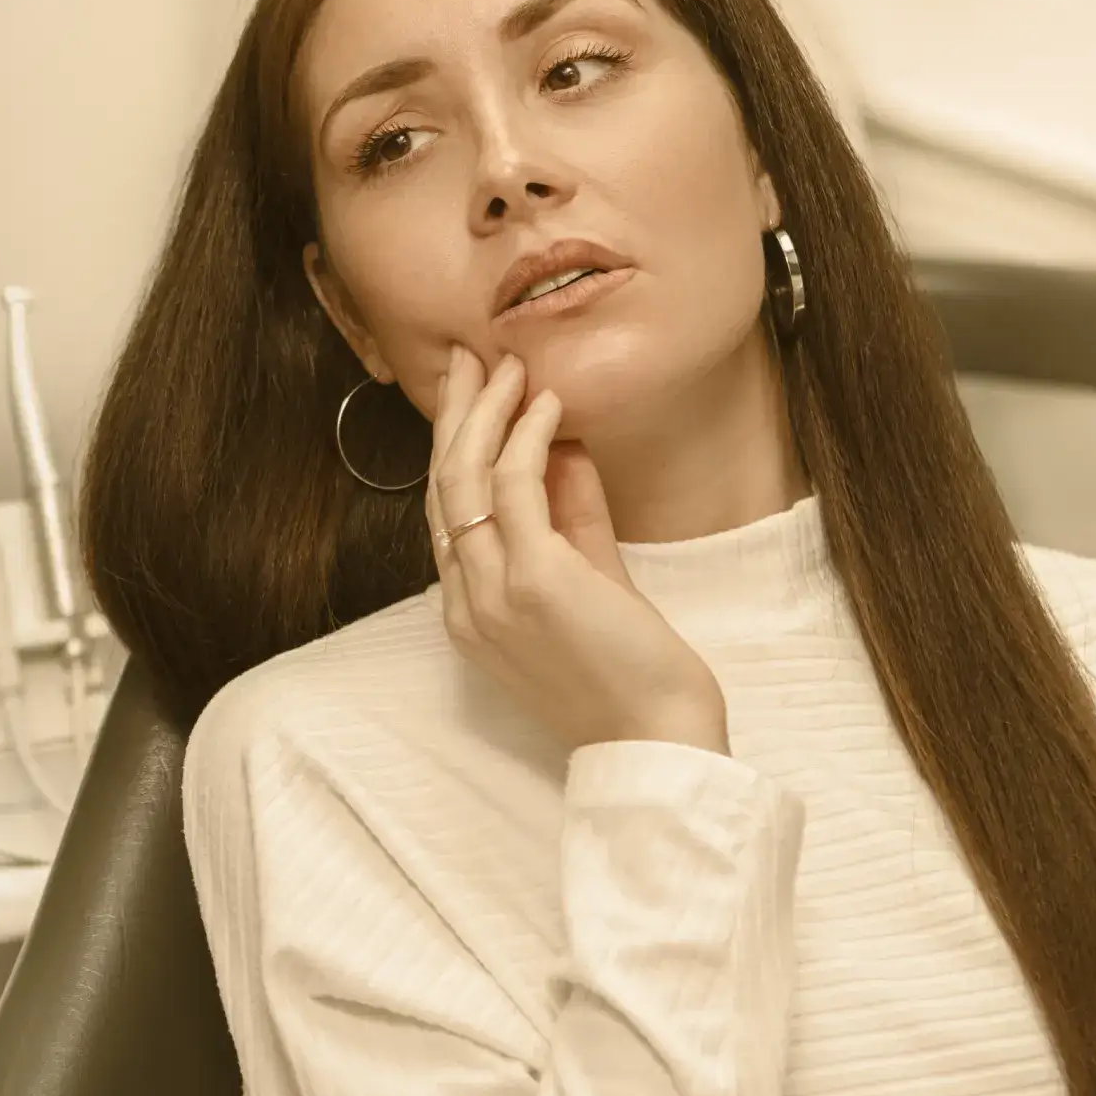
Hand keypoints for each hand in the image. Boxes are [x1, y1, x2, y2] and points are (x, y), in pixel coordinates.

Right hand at [424, 347, 729, 754]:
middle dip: (453, 414)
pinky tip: (545, 402)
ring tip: (505, 365)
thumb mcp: (591, 584)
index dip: (454, 446)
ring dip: (484, 412)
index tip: (470, 394)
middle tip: (467, 357)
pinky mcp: (534, 580)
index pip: (446, 512)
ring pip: (464, 479)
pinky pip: (515, 487)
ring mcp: (492, 591)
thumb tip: (562, 449)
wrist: (655, 739)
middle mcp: (465, 600)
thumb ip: (572, 520)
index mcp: (468, 611)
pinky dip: (526, 436)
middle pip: (441, 486)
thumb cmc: (629, 674)